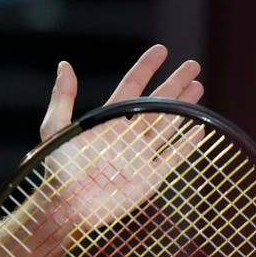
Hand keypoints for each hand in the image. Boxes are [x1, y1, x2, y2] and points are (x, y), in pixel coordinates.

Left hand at [37, 44, 205, 229]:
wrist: (66, 206)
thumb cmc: (56, 169)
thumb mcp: (55, 129)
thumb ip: (62, 98)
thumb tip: (64, 65)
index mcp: (106, 120)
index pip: (132, 87)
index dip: (146, 68)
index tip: (161, 50)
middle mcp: (125, 134)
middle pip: (156, 102)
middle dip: (174, 83)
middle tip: (193, 65)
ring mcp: (139, 154)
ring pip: (167, 124)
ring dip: (183, 106)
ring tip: (198, 87)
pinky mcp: (149, 177)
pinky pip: (172, 157)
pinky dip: (186, 144)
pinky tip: (200, 127)